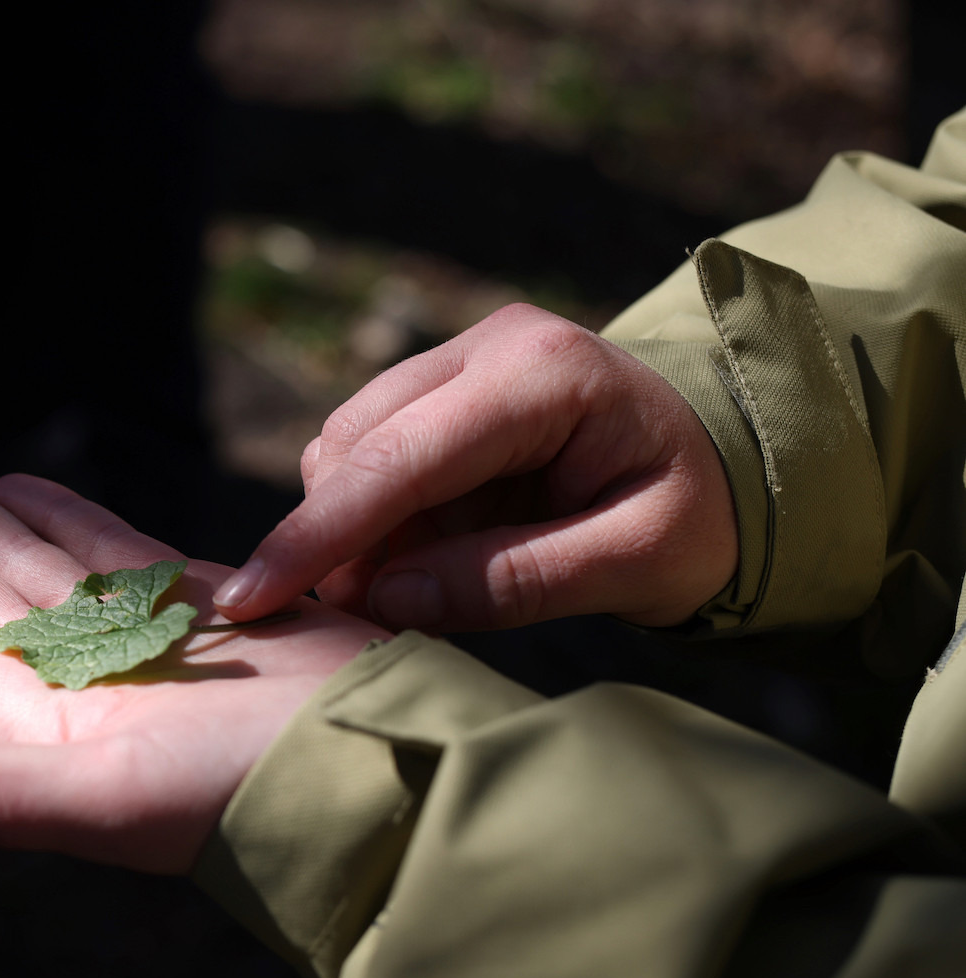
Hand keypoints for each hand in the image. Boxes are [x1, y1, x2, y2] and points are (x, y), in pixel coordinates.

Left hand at [0, 464, 386, 872]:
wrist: (373, 766)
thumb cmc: (237, 798)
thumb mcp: (92, 800)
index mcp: (34, 724)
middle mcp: (73, 683)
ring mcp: (132, 645)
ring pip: (25, 566)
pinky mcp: (196, 611)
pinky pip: (108, 552)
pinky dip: (63, 515)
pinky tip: (22, 484)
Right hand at [212, 304, 737, 630]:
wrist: (737, 459)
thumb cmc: (702, 512)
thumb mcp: (639, 561)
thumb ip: (517, 581)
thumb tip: (386, 600)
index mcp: (543, 374)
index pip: (399, 456)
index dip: (316, 534)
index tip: (247, 600)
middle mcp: (489, 344)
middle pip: (354, 443)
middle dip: (328, 539)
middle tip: (344, 625)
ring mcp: (462, 357)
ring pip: (348, 445)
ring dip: (351, 531)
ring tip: (403, 597)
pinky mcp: (444, 385)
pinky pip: (372, 453)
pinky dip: (373, 518)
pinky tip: (416, 561)